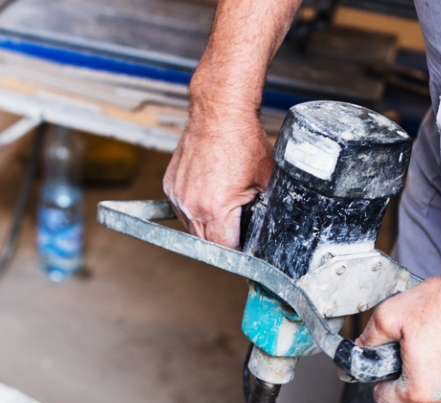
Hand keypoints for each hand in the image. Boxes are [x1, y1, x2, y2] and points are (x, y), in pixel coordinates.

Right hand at [163, 107, 272, 246]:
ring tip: (223, 205)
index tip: (245, 244)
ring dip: (207, 224)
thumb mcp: (266, 180)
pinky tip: (210, 193)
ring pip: (192, 227)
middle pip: (206, 243)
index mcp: (214, 209)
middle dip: (222, 238)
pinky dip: (195, 208)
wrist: (219, 113)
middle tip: (238, 226)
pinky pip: (183, 209)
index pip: (224, 249)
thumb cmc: (243, 141)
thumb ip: (266, 208)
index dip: (237, 250)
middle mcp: (191, 205)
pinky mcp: (170, 186)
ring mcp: (177, 196)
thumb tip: (270, 226)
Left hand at [359, 270, 440, 402]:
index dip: (383, 380)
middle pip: (414, 396)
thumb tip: (360, 349)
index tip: (390, 363)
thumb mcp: (392, 314)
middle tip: (421, 344)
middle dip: (412, 374)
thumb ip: (369, 338)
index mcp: (418, 391)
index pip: (385, 400)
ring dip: (438, 375)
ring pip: (440, 394)